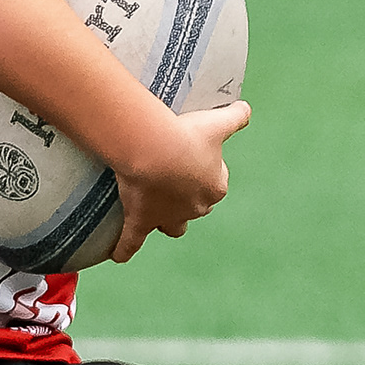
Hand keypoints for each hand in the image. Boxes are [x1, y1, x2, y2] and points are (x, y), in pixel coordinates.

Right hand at [109, 100, 251, 260]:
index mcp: (215, 187)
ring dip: (167, 220)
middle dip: (188, 195)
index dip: (206, 168)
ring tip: (156, 212)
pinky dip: (124, 249)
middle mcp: (195, 207)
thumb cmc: (187, 136)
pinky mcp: (141, 222)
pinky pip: (132, 242)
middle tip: (172, 173)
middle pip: (195, 204)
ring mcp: (167, 217)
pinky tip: (118, 256)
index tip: (193, 151)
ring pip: (172, 225)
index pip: (217, 180)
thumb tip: (245, 108)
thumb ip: (236, 116)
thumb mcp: (217, 123)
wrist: (156, 150)